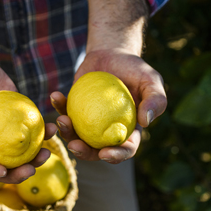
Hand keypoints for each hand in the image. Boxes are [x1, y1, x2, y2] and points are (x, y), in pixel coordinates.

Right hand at [0, 0, 55, 182]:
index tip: (3, 170)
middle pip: (4, 169)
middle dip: (18, 175)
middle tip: (31, 169)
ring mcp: (7, 137)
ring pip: (22, 156)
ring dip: (35, 159)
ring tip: (46, 153)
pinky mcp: (21, 124)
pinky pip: (33, 133)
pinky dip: (43, 134)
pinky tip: (51, 129)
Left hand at [51, 48, 166, 163]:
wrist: (112, 54)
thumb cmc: (134, 69)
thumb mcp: (151, 81)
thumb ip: (155, 100)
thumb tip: (145, 122)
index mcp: (126, 131)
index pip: (124, 150)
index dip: (115, 156)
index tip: (105, 153)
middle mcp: (105, 131)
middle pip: (94, 150)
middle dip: (83, 153)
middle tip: (74, 145)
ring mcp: (87, 122)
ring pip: (75, 135)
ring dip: (66, 132)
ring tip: (61, 120)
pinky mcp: (73, 109)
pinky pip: (64, 111)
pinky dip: (58, 106)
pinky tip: (55, 96)